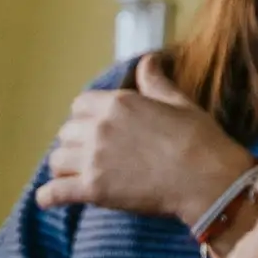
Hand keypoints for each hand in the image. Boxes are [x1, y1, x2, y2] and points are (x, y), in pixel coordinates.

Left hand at [35, 55, 257, 223]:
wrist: (208, 178)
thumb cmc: (199, 138)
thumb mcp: (180, 102)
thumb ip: (155, 82)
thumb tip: (147, 60)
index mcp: (118, 103)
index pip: (80, 105)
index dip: (88, 116)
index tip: (101, 128)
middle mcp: (99, 127)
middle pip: (66, 132)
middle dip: (78, 142)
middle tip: (96, 155)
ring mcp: (93, 159)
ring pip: (57, 161)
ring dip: (67, 167)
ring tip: (80, 175)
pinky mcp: (93, 189)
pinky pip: (52, 193)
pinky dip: (49, 197)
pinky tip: (54, 198)